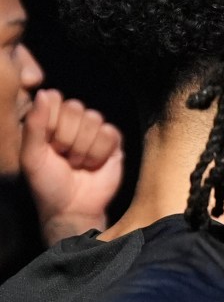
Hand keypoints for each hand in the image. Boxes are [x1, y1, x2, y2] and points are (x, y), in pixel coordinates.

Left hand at [21, 90, 122, 241]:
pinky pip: (111, 133)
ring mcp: (94, 131)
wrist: (73, 208)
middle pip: (76, 107)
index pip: (54, 98)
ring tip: (77, 163)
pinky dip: (100, 153)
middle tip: (63, 156)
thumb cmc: (47, 183)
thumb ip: (35, 123)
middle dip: (67, 137)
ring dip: (84, 148)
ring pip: (94, 119)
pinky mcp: (113, 143)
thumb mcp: (31, 155)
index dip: (51, 122)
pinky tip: (93, 165)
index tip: (46, 144)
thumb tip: (45, 92)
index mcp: (49, 120)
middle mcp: (72, 122)